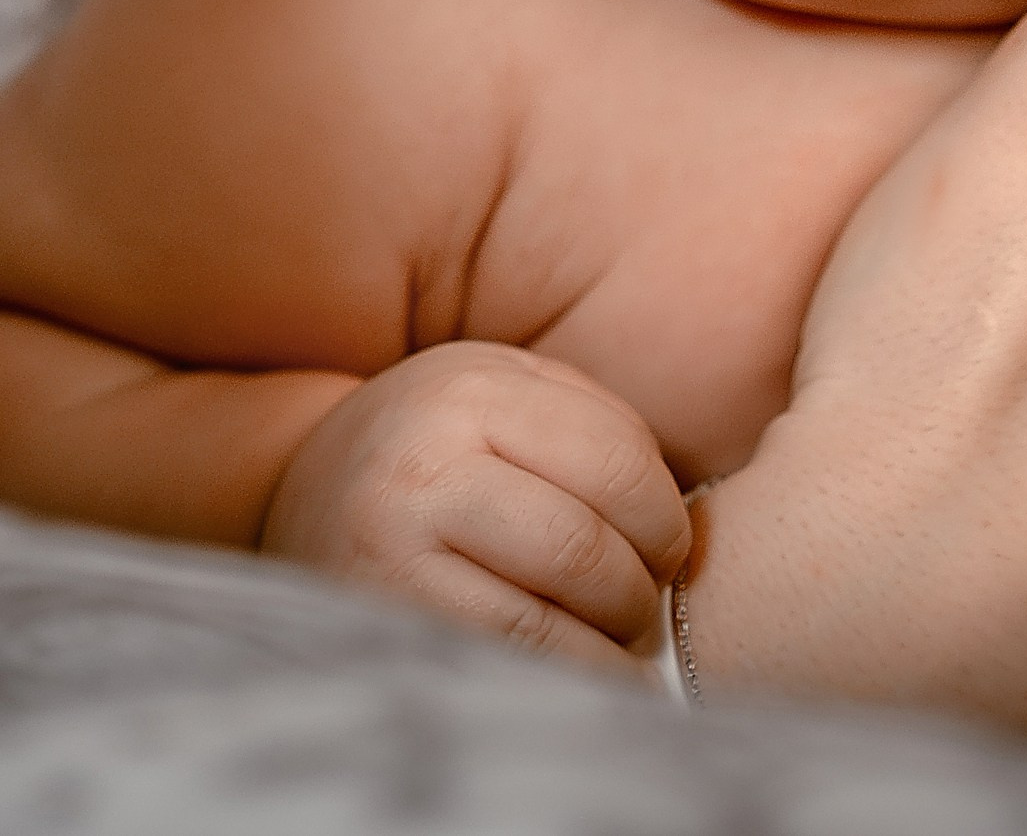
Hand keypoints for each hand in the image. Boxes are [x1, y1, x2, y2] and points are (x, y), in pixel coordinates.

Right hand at [261, 341, 690, 670]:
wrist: (296, 487)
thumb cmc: (437, 441)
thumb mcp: (504, 391)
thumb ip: (592, 424)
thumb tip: (685, 519)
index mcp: (470, 391)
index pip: (615, 461)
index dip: (665, 518)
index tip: (675, 551)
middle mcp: (422, 467)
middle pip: (585, 546)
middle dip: (641, 590)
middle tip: (650, 607)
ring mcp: (388, 554)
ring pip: (543, 619)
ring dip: (604, 648)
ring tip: (620, 646)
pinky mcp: (375, 625)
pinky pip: (494, 668)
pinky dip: (556, 681)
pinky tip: (578, 673)